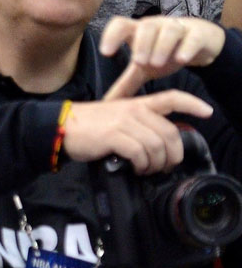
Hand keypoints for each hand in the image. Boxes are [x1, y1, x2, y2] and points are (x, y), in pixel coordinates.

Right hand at [64, 91, 211, 173]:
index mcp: (137, 104)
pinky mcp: (114, 136)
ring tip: (147, 170)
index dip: (192, 104)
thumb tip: (155, 146)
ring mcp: (124, 122)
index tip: (207, 113)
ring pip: (157, 145)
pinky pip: (140, 153)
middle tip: (165, 166)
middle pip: (169, 132)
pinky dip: (142, 165)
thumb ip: (137, 124)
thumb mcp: (115, 117)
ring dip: (156, 163)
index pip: (171, 98)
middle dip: (173, 154)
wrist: (61, 127)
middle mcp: (134, 110)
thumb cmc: (87, 126)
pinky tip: (136, 169)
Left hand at [100, 14, 226, 96]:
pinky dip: (187, 47)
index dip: (111, 35)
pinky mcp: (198, 34)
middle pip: (146, 26)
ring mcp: (178, 27)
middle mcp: (156, 26)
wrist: (199, 44)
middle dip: (141, 44)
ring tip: (157, 63)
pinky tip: (182, 59)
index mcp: (137, 32)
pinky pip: (193, 37)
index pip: (120, 25)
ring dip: (162, 46)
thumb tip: (106, 104)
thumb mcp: (143, 70)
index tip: (105, 53)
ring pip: (170, 29)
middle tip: (139, 62)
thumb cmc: (163, 54)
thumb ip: (125, 84)